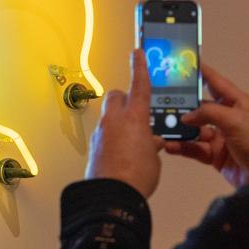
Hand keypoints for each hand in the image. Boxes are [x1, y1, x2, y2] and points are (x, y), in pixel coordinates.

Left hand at [85, 49, 165, 197]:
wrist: (111, 197)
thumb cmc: (136, 178)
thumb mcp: (155, 157)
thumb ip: (152, 144)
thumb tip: (149, 142)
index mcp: (135, 117)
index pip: (140, 84)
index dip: (140, 67)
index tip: (137, 52)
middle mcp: (115, 120)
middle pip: (117, 96)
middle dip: (125, 99)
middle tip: (136, 110)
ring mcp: (101, 132)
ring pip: (109, 116)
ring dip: (119, 121)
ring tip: (133, 138)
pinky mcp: (94, 146)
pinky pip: (104, 134)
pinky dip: (113, 137)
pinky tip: (122, 152)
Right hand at [163, 63, 248, 188]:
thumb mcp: (236, 121)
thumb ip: (209, 114)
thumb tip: (187, 116)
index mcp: (236, 102)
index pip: (214, 82)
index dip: (200, 71)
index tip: (181, 62)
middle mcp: (227, 117)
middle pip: (199, 107)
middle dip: (181, 105)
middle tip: (160, 101)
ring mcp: (221, 136)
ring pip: (194, 129)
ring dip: (179, 129)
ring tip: (162, 128)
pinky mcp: (216, 155)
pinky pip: (195, 148)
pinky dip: (183, 147)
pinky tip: (171, 146)